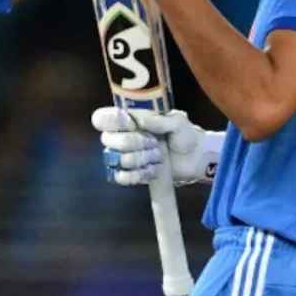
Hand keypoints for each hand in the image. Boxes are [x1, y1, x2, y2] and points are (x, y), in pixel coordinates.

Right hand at [93, 106, 222, 186]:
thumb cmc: (184, 134)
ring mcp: (123, 156)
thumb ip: (160, 120)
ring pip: (118, 159)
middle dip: (134, 143)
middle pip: (109, 140)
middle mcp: (120, 136)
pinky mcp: (130, 174)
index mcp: (128, 119)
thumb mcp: (177, 122)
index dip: (112, 122)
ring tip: (158, 156)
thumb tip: (141, 121)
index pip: (101, 118)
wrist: (194, 157)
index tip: (131, 124)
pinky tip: (152, 170)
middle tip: (154, 143)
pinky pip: (120, 177)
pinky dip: (138, 175)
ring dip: (140, 159)